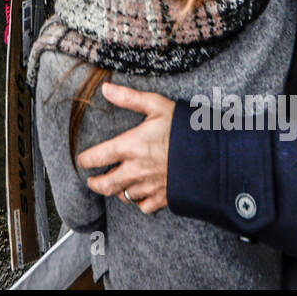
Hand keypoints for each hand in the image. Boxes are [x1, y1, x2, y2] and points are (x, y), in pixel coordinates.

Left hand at [78, 82, 175, 213]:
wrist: (214, 155)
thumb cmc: (185, 128)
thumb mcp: (158, 105)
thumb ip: (130, 98)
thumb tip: (105, 88)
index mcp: (131, 146)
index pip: (97, 157)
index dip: (85, 160)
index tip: (82, 160)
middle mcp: (136, 169)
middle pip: (105, 184)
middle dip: (95, 183)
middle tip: (92, 180)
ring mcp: (150, 186)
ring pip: (124, 196)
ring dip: (117, 191)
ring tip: (115, 185)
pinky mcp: (164, 197)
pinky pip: (144, 206)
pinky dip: (138, 202)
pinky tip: (139, 194)